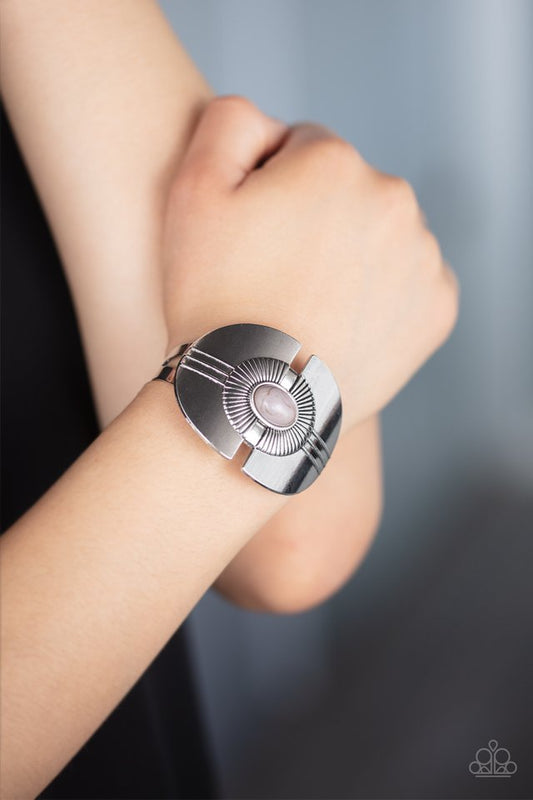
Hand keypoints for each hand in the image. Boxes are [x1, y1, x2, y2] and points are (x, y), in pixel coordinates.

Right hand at [162, 96, 457, 428]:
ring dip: (351, 256)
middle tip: (275, 277)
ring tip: (307, 306)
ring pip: (380, 236)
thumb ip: (229, 122)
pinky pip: (409, 282)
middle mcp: (394, 199)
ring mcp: (423, 257)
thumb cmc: (215, 301)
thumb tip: (272, 124)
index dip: (268, 189)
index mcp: (335, 162)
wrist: (254, 401)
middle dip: (315, 219)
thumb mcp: (191, 191)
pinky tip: (342, 322)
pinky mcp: (438, 308)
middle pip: (348, 191)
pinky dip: (383, 296)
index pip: (303, 149)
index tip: (251, 238)